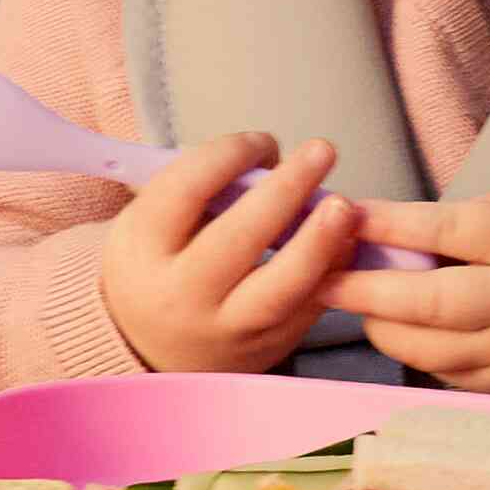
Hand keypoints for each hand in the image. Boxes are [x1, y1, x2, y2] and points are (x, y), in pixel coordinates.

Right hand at [101, 135, 360, 374]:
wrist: (150, 347)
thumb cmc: (159, 263)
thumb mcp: (151, 223)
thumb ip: (200, 191)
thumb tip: (273, 161)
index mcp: (142, 248)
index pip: (187, 189)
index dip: (230, 155)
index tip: (262, 141)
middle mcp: (182, 294)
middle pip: (240, 236)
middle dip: (286, 188)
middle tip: (322, 151)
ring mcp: (226, 328)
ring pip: (281, 285)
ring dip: (320, 240)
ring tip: (345, 206)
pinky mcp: (265, 348)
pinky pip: (307, 307)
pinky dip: (332, 270)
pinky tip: (347, 240)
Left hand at [321, 193, 489, 399]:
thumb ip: (468, 222)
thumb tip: (386, 228)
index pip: (450, 232)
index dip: (391, 225)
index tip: (346, 213)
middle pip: (428, 301)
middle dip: (366, 287)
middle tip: (319, 274)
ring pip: (426, 347)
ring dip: (380, 324)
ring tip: (352, 300)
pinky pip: (441, 373)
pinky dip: (412, 350)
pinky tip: (394, 328)